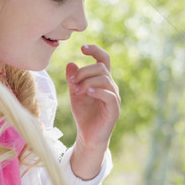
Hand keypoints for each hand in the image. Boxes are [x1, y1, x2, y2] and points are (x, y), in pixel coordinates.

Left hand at [66, 44, 119, 178]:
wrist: (88, 136)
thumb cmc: (84, 114)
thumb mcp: (75, 93)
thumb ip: (73, 79)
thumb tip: (70, 63)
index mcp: (102, 80)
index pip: (103, 59)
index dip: (95, 50)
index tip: (82, 48)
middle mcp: (111, 86)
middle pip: (100, 68)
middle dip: (84, 71)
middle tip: (71, 82)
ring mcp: (114, 97)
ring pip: (104, 79)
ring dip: (87, 81)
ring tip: (76, 90)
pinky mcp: (114, 109)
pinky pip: (109, 95)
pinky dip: (97, 91)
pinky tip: (86, 93)